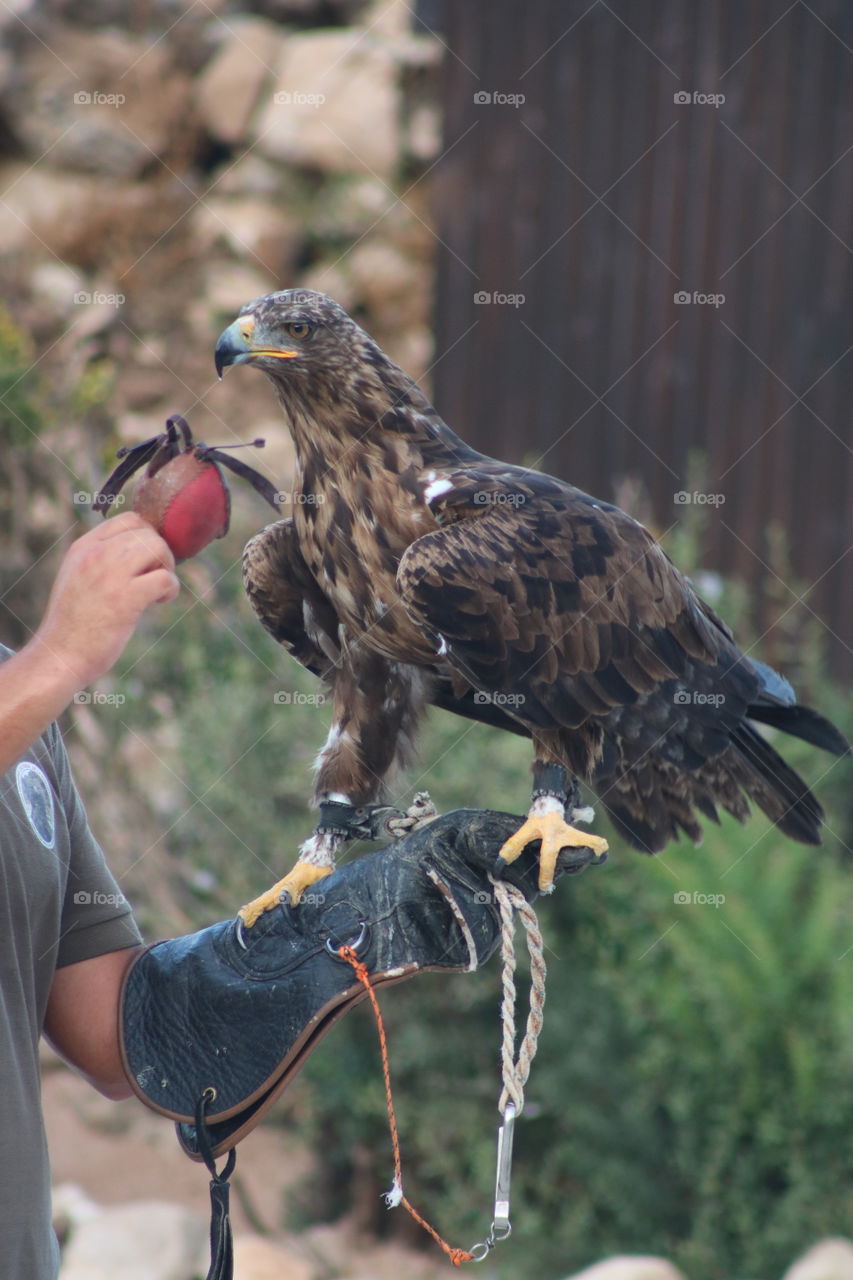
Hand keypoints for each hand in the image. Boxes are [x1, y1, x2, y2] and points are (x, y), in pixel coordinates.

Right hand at [33, 512, 178, 692]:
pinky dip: (170, 589)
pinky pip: (165, 578)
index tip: (145, 562)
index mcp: (83, 547)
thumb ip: (100, 559)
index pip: (129, 520)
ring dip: (166, 568)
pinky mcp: (125, 598)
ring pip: (158, 548)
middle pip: (147, 532)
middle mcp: (96, 554)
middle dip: (160, 554)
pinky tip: (158, 602)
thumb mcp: (78, 578)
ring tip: (156, 590)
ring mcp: (110, 574)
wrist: (59, 656)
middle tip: (153, 579)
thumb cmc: (73, 623)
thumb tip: (140, 552)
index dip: (147, 537)